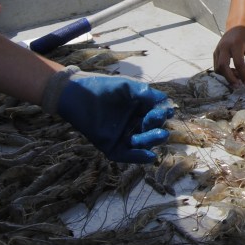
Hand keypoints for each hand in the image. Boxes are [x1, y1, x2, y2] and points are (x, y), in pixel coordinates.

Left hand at [47, 71, 173, 162]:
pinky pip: (126, 155)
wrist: (78, 93)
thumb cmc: (104, 87)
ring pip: (142, 144)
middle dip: (157, 129)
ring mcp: (123, 136)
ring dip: (150, 141)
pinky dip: (138, 157)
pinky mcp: (111, 146)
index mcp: (141, 109)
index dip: (162, 115)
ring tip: (155, 136)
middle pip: (153, 131)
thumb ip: (146, 94)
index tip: (161, 112)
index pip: (158, 115)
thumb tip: (166, 102)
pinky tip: (149, 156)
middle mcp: (135, 123)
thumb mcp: (128, 87)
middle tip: (155, 122)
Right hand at [214, 25, 244, 87]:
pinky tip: (233, 72)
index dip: (243, 75)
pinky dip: (224, 72)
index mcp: (236, 44)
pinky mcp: (215, 52)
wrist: (238, 25)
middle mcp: (224, 47)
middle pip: (223, 66)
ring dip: (227, 76)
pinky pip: (217, 66)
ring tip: (238, 78)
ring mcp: (218, 49)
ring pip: (218, 68)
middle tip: (239, 86)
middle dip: (230, 78)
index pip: (238, 63)